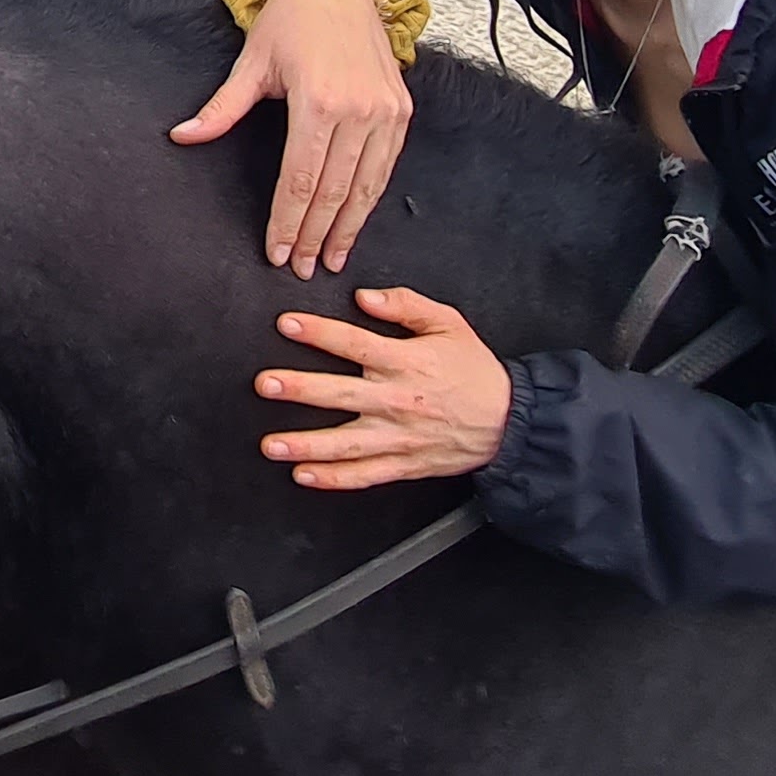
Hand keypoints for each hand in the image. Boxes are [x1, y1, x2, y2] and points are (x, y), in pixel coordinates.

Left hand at [170, 0, 412, 275]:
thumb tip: (182, 136)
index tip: (275, 252)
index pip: (300, 179)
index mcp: (318, 100)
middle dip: (313, 236)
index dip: (287, 221)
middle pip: (333, 192)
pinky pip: (386, 168)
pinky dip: (370, 201)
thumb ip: (221, 108)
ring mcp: (385, 111)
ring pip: (365, 187)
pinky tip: (355, 225)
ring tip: (329, 260)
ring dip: (346, 229)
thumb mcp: (251, 62)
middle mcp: (358, 110)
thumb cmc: (290, 21)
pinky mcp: (401, 110)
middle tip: (298, 268)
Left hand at [257, 286, 514, 488]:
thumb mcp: (449, 324)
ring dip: (305, 444)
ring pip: (345, 443)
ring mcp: (398, 436)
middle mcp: (397, 401)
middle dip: (300, 389)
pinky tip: (303, 475)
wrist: (508, 421)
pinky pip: (364, 475)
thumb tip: (366, 297)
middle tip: (267, 384)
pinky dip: (333, 478)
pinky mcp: (403, 464)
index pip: (354, 344)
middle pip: (341, 394)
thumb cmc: (475, 372)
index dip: (319, 332)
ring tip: (271, 444)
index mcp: (406, 362)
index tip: (287, 325)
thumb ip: (406, 305)